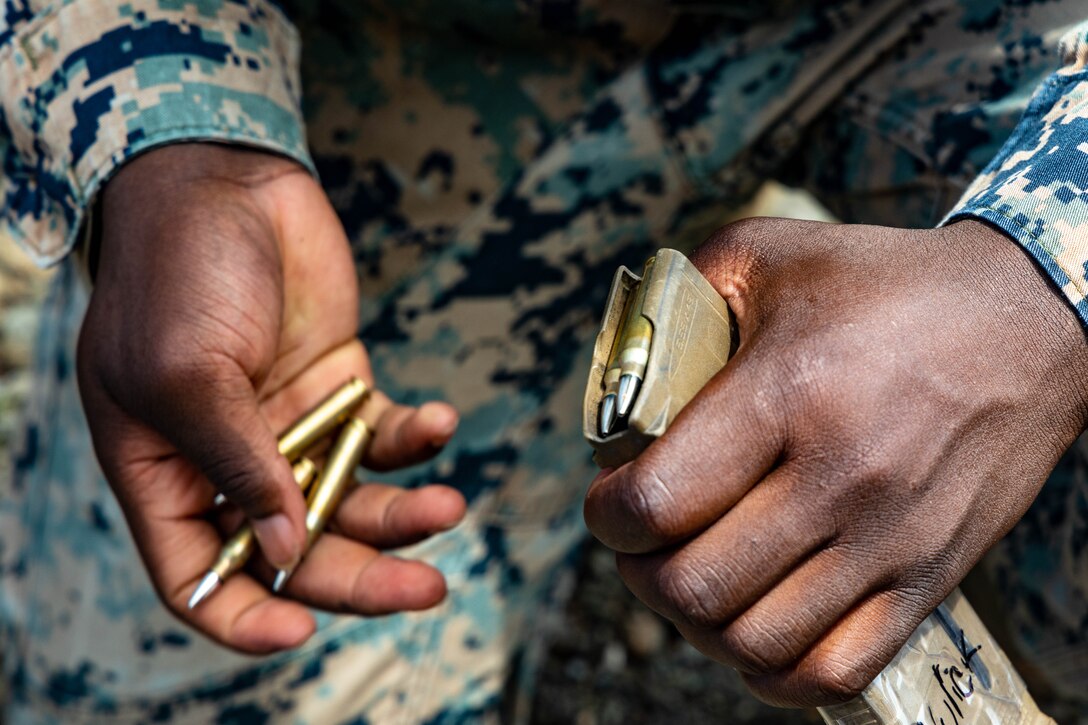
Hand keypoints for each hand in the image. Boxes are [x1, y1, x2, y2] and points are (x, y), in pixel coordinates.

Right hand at [78, 144, 464, 652]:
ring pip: (354, 502)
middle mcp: (232, 464)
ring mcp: (293, 429)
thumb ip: (236, 464)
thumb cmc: (177, 272)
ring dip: (404, 515)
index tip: (299, 636)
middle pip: (298, 553)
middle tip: (426, 587)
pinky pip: (387, 435)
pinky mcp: (343, 391)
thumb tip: (286, 552)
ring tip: (448, 506)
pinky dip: (418, 437)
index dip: (243, 618)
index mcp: (167, 472)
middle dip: (362, 576)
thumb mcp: (185, 374)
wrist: (227, 184)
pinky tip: (440, 422)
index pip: (199, 576)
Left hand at [583, 217, 1087, 705]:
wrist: (1024, 322)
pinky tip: (751, 633)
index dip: (607, 516)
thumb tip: (617, 366)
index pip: (658, 502)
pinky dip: (774, 671)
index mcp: (785, 391)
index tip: (608, 501)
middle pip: (696, 585)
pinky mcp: (929, 576)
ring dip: (697, 625)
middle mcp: (838, 476)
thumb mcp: (767, 254)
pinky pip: (837, 670)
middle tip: (640, 545)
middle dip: (640, 574)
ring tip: (690, 582)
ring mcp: (889, 538)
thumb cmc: (884, 284)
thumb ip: (676, 299)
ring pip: (756, 641)